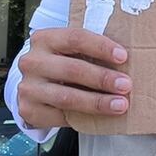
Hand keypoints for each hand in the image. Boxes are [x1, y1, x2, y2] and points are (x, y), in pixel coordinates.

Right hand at [16, 27, 131, 129]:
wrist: (34, 85)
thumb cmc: (62, 63)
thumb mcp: (70, 50)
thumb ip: (90, 52)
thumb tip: (127, 61)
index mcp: (44, 39)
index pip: (75, 38)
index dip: (101, 47)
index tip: (123, 57)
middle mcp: (32, 62)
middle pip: (72, 69)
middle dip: (103, 78)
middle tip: (126, 85)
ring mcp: (28, 87)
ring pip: (67, 97)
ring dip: (97, 102)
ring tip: (120, 105)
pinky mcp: (29, 110)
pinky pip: (60, 116)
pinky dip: (84, 117)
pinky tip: (101, 117)